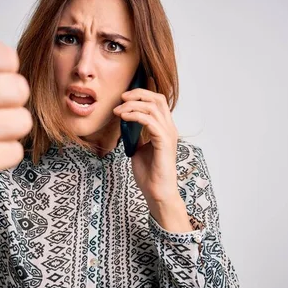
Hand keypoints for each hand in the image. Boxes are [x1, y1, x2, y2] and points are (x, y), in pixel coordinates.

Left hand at [113, 78, 179, 205]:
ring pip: (152, 107)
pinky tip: (124, 118)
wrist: (156, 192)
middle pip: (158, 99)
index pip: (157, 102)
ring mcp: (168, 134)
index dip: (141, 95)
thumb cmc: (149, 174)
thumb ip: (135, 135)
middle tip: (121, 98)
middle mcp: (169, 129)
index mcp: (165, 129)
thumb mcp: (138, 148)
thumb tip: (124, 122)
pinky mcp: (164, 142)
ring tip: (118, 111)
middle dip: (138, 94)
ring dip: (132, 106)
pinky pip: (149, 121)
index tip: (124, 97)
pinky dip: (135, 116)